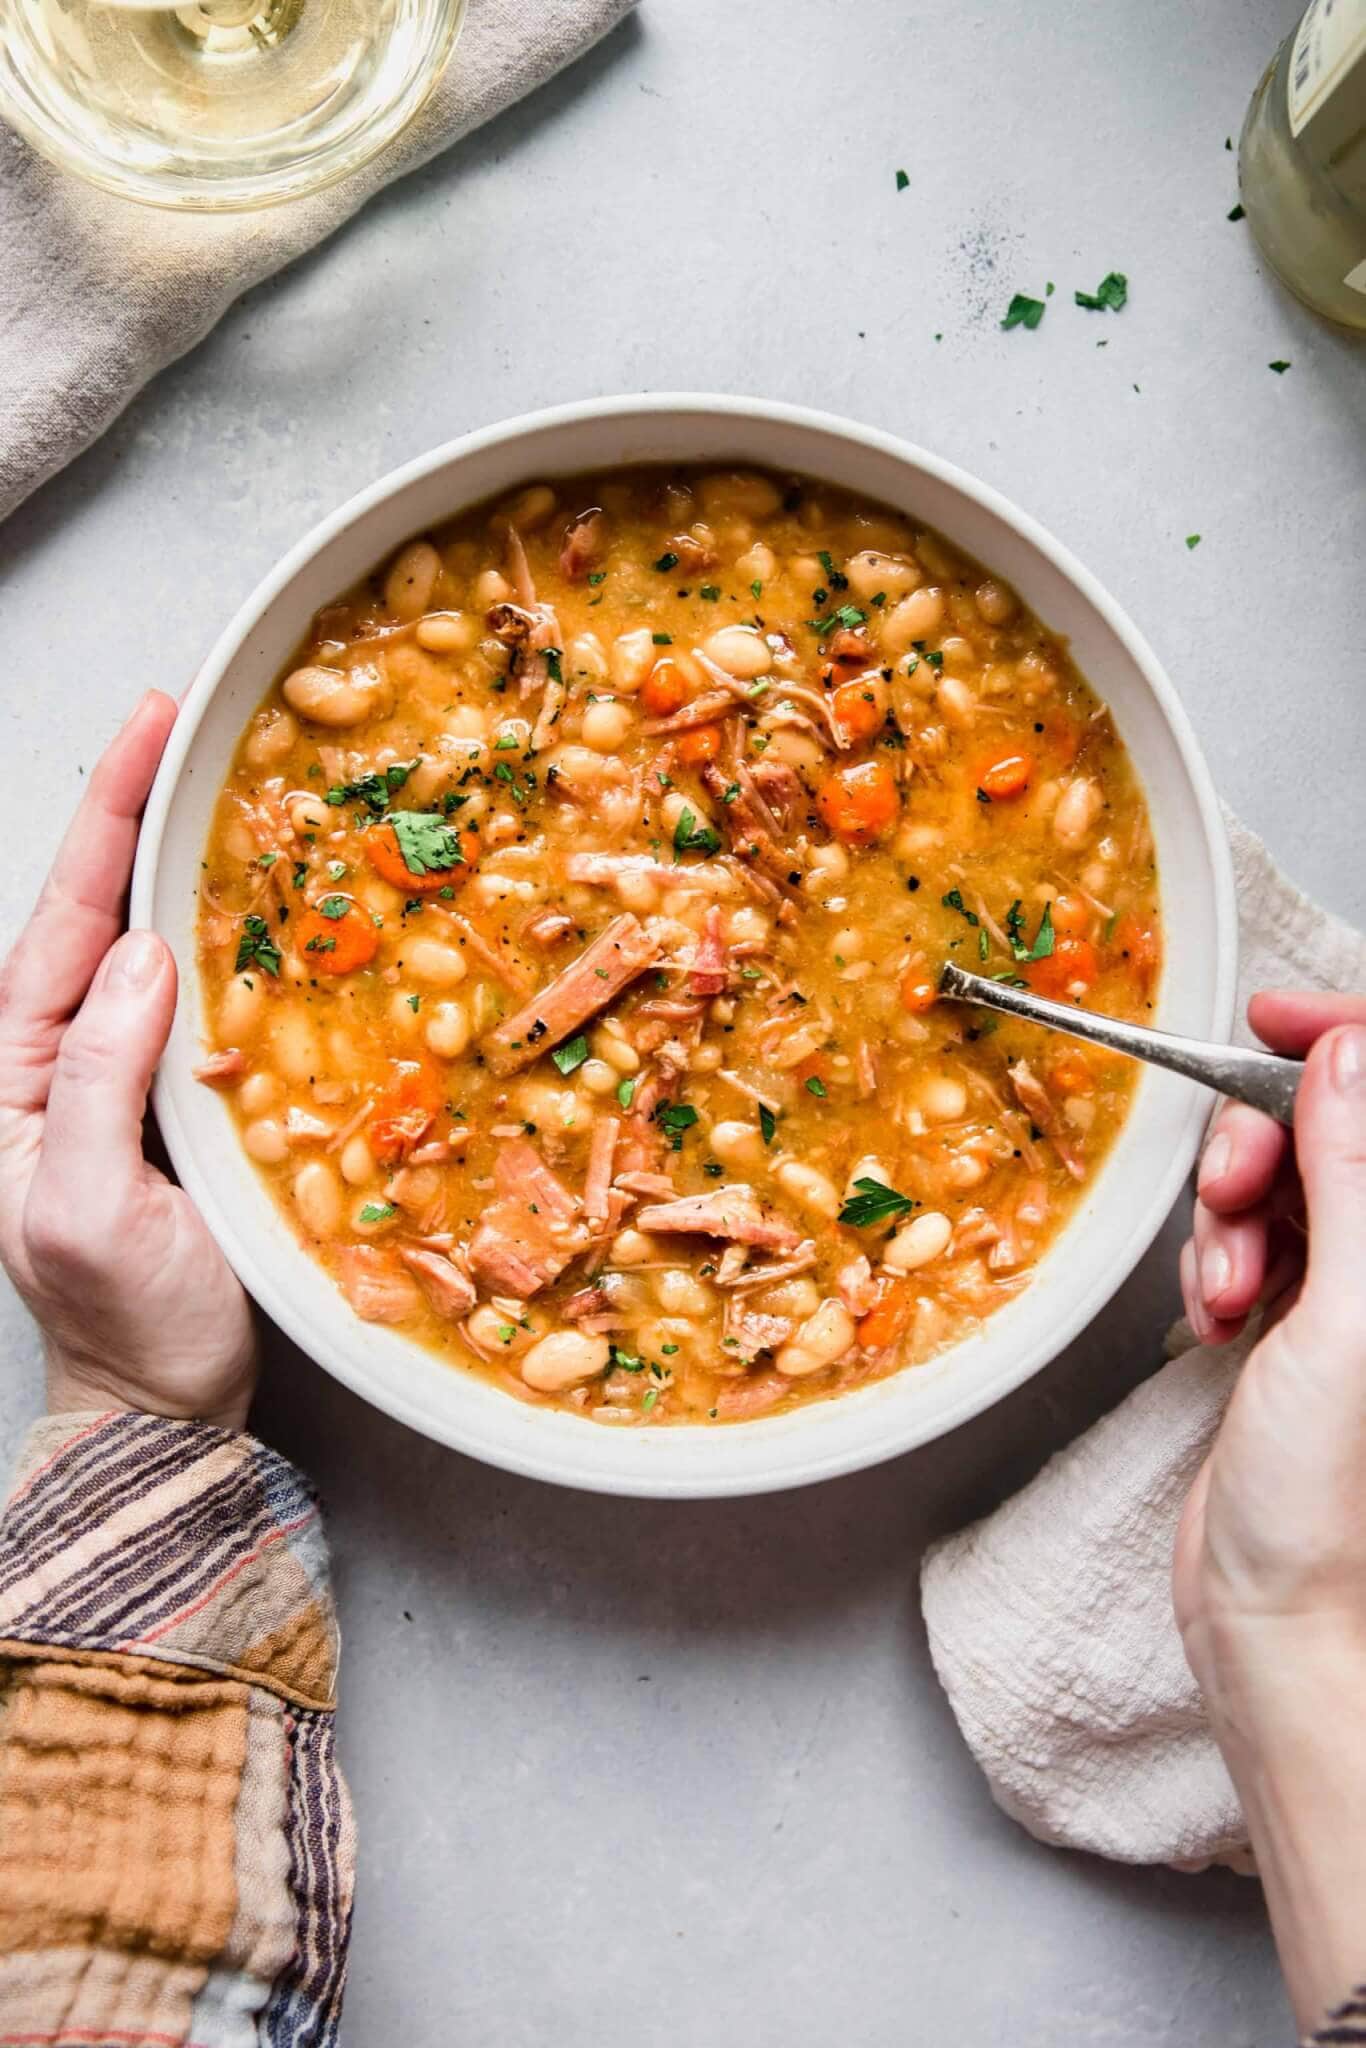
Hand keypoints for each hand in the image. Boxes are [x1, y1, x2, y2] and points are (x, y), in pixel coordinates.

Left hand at [0, 692, 256, 1429]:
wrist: (162, 1404)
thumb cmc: (127, 1325)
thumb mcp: (94, 1212)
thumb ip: (99, 1084)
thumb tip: (143, 961)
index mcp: (12, 1079)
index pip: (62, 924)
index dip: (107, 821)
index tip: (149, 733)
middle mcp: (51, 1063)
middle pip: (91, 911)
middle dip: (130, 811)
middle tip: (178, 721)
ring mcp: (108, 1078)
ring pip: (137, 944)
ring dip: (173, 861)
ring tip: (206, 781)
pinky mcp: (163, 1100)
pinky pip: (186, 997)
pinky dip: (214, 934)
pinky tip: (241, 898)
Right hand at [1174, 991, 1365, 1658]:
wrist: (1290, 1630)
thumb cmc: (1342, 1510)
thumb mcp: (1351, 1322)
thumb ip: (1356, 1176)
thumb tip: (1349, 1055)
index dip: (1352, 1039)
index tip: (1273, 1021)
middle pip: (1346, 1131)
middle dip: (1270, 1139)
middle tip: (1231, 1186)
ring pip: (1292, 1180)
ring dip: (1235, 1213)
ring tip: (1221, 1283)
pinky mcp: (1312, 1326)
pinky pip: (1259, 1239)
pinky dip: (1222, 1260)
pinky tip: (1214, 1315)